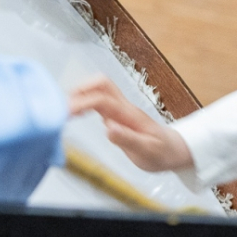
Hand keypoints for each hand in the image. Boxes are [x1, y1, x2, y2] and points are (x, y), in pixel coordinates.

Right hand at [69, 76, 194, 172]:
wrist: (174, 150)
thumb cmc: (162, 152)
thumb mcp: (147, 151)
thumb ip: (128, 139)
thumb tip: (108, 128)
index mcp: (129, 115)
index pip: (103, 100)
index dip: (83, 102)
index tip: (66, 113)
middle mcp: (124, 107)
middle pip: (101, 84)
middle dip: (80, 89)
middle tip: (62, 106)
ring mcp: (121, 109)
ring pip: (99, 89)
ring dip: (81, 93)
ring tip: (64, 108)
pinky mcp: (118, 114)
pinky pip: (99, 99)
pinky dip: (84, 100)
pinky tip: (76, 112)